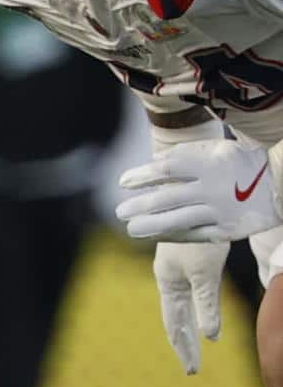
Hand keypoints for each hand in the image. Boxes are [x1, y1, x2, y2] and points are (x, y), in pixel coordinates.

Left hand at [115, 136, 282, 242]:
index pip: (167, 170)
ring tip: (131, 229)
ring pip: (180, 220)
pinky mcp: (228, 230)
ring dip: (152, 226)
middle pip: (168, 199)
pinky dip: (174, 236)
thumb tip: (153, 162)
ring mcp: (221, 211)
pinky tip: (157, 236)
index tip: (123, 182)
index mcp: (209, 165)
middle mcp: (214, 189)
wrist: (280, 185)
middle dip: (140, 206)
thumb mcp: (217, 149)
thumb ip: (185, 153)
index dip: (142, 176)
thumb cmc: (239, 163)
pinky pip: (195, 235)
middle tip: (119, 212)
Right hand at [153, 240, 225, 373]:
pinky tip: (203, 318)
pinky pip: (192, 296)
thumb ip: (207, 305)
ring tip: (195, 349)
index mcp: (168, 284)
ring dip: (189, 330)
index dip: (183, 348)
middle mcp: (170, 280)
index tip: (191, 370)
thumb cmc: (196, 238)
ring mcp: (178, 271)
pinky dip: (197, 312)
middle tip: (192, 369)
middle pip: (176, 320)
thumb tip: (210, 336)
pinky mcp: (190, 263)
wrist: (189, 202)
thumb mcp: (204, 274)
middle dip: (185, 345)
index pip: (174, 325)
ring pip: (183, 309)